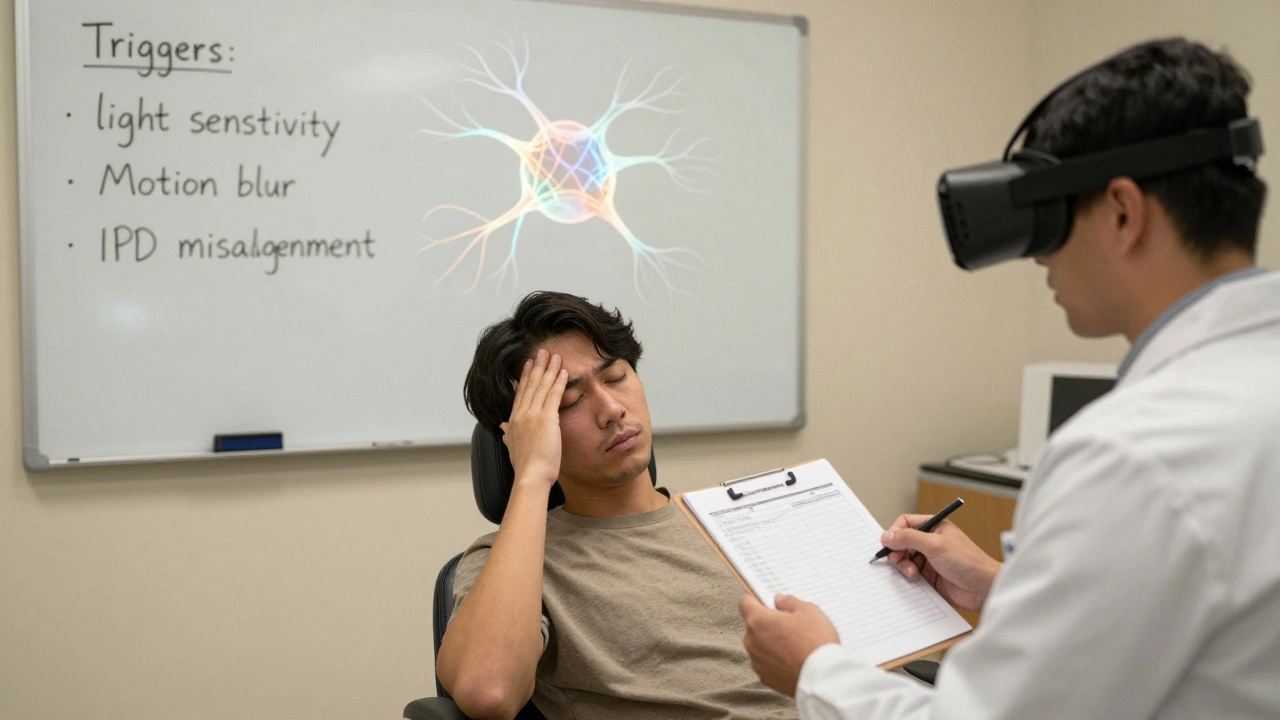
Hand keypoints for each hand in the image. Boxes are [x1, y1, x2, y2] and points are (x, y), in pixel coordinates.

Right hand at [498, 349, 567, 489]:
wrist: (530, 475)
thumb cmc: (525, 466)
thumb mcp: (512, 447)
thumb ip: (508, 435)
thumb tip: (502, 428)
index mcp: (513, 421)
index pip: (520, 394)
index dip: (524, 378)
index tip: (528, 365)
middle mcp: (521, 414)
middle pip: (530, 385)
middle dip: (537, 367)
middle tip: (541, 352)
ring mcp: (532, 415)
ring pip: (542, 386)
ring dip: (549, 369)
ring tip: (555, 356)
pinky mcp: (546, 418)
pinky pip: (553, 395)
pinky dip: (558, 381)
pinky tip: (564, 371)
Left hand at [740, 594, 839, 696]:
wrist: (823, 678)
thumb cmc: (815, 642)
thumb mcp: (808, 611)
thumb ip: (789, 601)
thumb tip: (779, 600)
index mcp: (758, 621)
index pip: (745, 603)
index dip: (758, 601)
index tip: (770, 604)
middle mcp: (751, 642)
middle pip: (754, 626)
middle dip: (768, 624)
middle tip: (790, 626)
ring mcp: (756, 662)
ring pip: (760, 646)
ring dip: (771, 643)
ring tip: (795, 646)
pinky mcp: (765, 677)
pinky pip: (766, 663)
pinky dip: (776, 661)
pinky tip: (793, 661)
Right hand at [882, 514, 1001, 611]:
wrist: (984, 589)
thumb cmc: (969, 562)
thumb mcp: (935, 545)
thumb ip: (909, 538)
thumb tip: (886, 535)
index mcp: (934, 527)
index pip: (906, 523)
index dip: (895, 532)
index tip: (888, 544)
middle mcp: (931, 542)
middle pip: (902, 542)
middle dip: (898, 552)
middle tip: (899, 560)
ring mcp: (930, 559)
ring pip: (905, 559)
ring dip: (904, 566)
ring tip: (912, 573)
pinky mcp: (930, 577)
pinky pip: (911, 574)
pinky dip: (908, 577)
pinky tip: (915, 580)